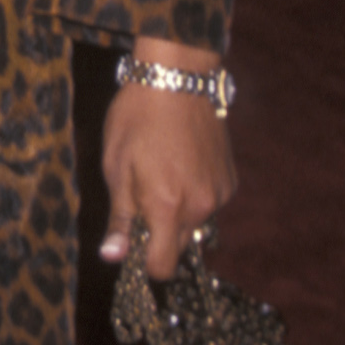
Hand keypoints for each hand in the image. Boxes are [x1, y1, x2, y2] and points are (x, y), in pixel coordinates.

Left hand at [101, 44, 237, 279]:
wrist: (177, 78)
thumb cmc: (137, 118)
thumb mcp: (116, 164)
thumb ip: (120, 215)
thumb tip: (113, 257)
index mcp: (166, 206)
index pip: (162, 266)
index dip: (144, 260)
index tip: (132, 239)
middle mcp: (199, 207)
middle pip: (178, 246)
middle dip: (159, 232)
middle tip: (143, 195)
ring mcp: (219, 194)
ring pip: (195, 223)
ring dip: (179, 211)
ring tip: (164, 171)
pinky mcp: (230, 180)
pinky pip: (210, 202)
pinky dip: (196, 193)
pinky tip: (184, 162)